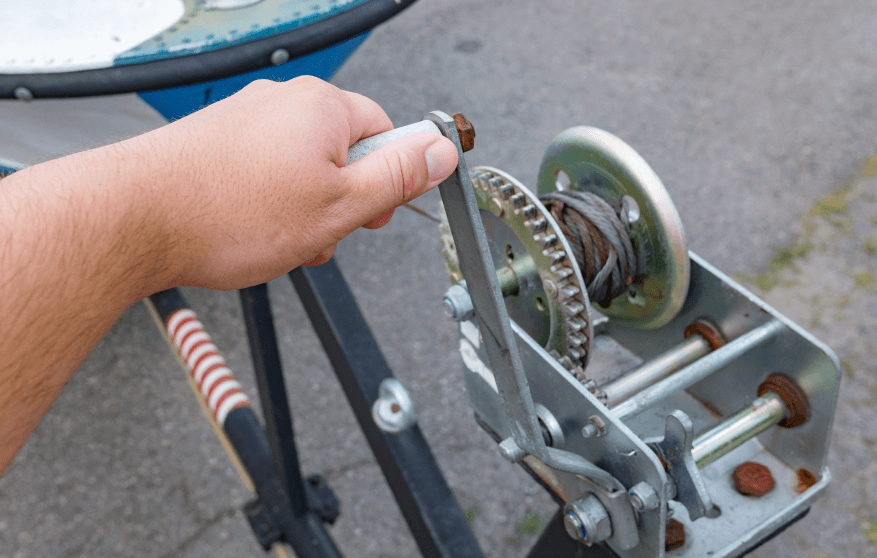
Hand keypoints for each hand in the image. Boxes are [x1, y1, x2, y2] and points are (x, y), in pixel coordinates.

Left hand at [135, 76, 458, 289]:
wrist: (135, 219)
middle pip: (342, 154)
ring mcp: (246, 121)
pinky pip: (266, 174)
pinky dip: (269, 205)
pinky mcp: (218, 143)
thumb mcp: (338, 206)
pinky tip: (252, 233)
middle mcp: (282, 103)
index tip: (376, 212)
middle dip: (340, 203)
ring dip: (305, 212)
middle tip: (324, 235)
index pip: (386, 132)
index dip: (388, 180)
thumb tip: (440, 152)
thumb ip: (398, 177)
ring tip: (281, 241)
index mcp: (321, 107)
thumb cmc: (228, 212)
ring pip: (302, 171)